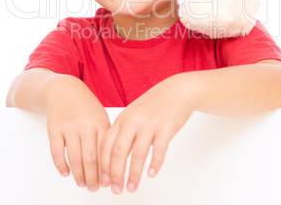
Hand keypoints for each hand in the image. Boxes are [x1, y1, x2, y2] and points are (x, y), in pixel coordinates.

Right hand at [46, 80, 110, 191]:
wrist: (64, 89)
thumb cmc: (85, 106)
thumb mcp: (101, 116)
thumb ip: (105, 136)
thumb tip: (110, 163)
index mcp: (100, 122)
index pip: (105, 152)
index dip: (107, 170)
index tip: (109, 182)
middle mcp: (85, 125)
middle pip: (90, 159)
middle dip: (93, 178)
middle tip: (94, 188)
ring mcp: (69, 127)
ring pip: (74, 158)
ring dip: (79, 175)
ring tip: (82, 183)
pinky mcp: (54, 128)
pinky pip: (56, 152)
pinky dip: (61, 165)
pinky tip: (66, 173)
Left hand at [99, 74, 195, 193]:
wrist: (176, 90)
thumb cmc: (154, 104)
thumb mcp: (133, 114)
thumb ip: (123, 133)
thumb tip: (114, 159)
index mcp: (123, 119)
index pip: (106, 144)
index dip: (103, 165)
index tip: (104, 180)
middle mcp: (133, 121)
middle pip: (119, 152)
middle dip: (116, 174)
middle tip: (117, 189)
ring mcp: (150, 124)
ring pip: (138, 154)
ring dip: (134, 174)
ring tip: (132, 187)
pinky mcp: (166, 127)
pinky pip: (159, 149)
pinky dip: (155, 164)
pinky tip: (152, 174)